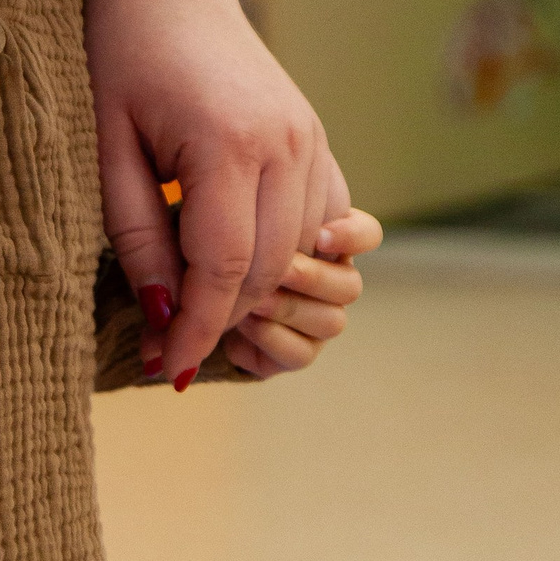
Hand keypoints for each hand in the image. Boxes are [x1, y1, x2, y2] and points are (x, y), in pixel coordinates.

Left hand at [81, 0, 350, 382]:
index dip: (196, 327)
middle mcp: (286, 144)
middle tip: (170, 347)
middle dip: (221, 318)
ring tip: (196, 311)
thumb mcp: (108, 146)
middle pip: (270, 269)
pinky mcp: (314, 135)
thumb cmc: (122, 54)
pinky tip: (244, 268)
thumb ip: (137, 234)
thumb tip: (163, 312)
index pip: (224, 269)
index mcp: (229, 144)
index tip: (167, 367)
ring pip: (300, 251)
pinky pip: (319, 219)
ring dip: (254, 291)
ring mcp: (310, 138)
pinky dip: (287, 254)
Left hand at [212, 208, 382, 378]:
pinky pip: (301, 354)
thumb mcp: (232, 213)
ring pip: (332, 322)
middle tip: (280, 270)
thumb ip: (262, 208)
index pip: (365, 234)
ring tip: (254, 298)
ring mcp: (316, 320)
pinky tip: (243, 323)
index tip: (321, 235)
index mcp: (326, 240)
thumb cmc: (213, 238)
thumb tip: (276, 206)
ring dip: (290, 309)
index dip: (353, 237)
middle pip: (350, 286)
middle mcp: (331, 282)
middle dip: (313, 278)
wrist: (194, 292)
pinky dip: (273, 339)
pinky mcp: (294, 353)